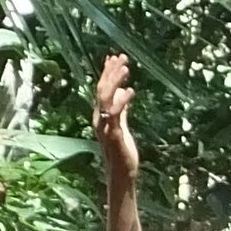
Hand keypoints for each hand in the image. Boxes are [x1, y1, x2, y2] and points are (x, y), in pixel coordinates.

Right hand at [93, 56, 140, 183]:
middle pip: (102, 90)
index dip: (107, 72)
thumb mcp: (123, 125)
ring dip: (115, 81)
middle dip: (111, 72)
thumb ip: (122, 109)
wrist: (121, 173)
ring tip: (126, 68)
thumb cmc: (122, 152)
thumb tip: (124, 91)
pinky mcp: (113, 134)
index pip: (102, 89)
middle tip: (121, 56)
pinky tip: (131, 91)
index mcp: (101, 115)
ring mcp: (105, 126)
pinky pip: (115, 114)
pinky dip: (122, 101)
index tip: (114, 57)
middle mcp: (99, 118)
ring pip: (105, 98)